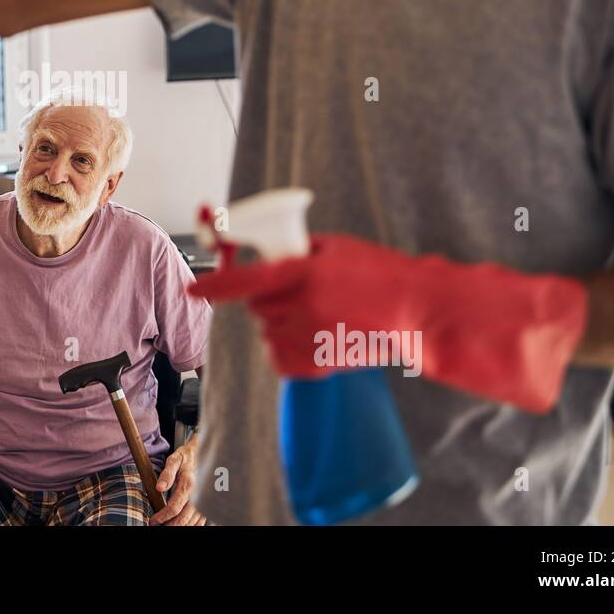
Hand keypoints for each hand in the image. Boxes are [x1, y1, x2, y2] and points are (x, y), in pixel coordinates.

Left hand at [149, 436, 205, 525]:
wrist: (205, 452)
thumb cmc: (188, 456)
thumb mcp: (175, 459)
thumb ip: (167, 474)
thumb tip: (159, 488)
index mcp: (189, 484)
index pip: (174, 508)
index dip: (162, 517)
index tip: (153, 521)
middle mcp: (199, 495)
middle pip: (183, 519)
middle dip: (169, 525)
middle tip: (157, 526)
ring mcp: (204, 501)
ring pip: (192, 522)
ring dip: (180, 526)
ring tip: (167, 526)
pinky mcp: (207, 504)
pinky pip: (200, 521)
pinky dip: (191, 525)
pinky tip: (182, 525)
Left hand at [187, 233, 587, 413]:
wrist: (418, 313)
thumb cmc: (381, 274)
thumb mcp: (336, 249)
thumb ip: (297, 252)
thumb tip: (267, 254)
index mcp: (305, 273)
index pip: (244, 280)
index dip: (215, 284)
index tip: (194, 287)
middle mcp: (303, 306)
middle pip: (257, 306)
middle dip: (268, 297)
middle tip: (298, 290)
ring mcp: (310, 338)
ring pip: (268, 332)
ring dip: (281, 323)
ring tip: (319, 314)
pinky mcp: (318, 364)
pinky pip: (281, 358)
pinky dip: (290, 349)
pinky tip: (318, 337)